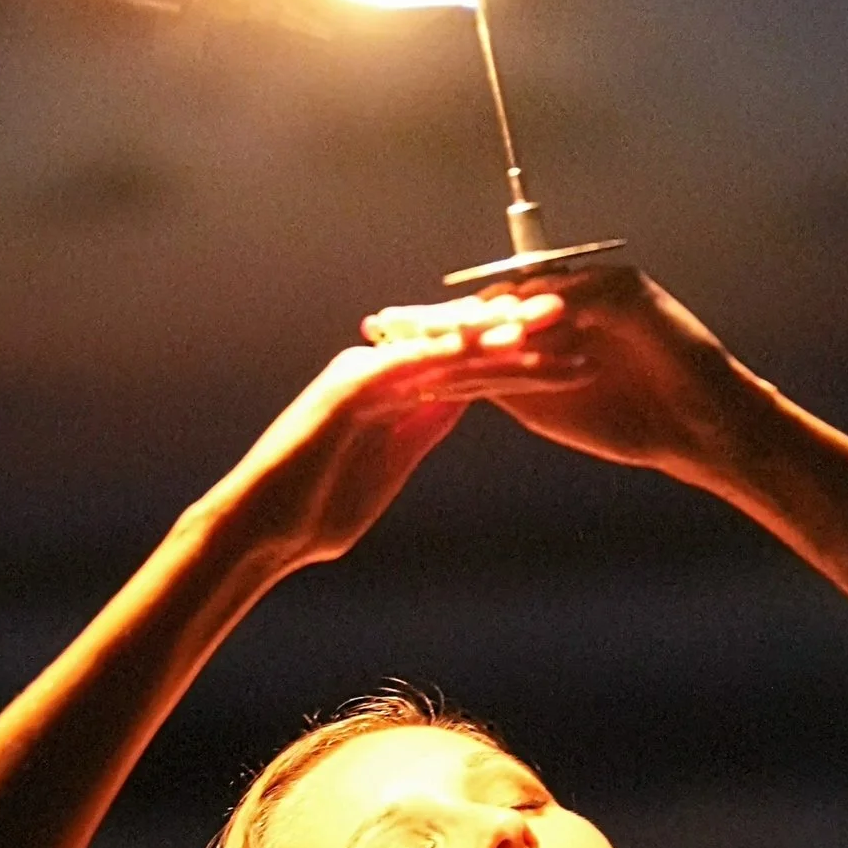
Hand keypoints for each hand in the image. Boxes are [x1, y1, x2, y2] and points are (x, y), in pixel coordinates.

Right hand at [225, 288, 574, 567]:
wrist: (263, 529)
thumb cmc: (318, 510)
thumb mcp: (389, 465)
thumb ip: (422, 427)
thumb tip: (462, 399)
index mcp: (392, 389)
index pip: (469, 369)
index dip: (522, 360)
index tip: (574, 355)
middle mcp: (380, 369)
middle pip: (465, 348)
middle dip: (524, 335)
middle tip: (584, 318)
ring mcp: (365, 374)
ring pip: (446, 349)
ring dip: (503, 337)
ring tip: (557, 326)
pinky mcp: (350, 389)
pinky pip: (411, 365)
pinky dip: (452, 352)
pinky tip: (494, 343)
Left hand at [369, 268, 752, 482]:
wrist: (694, 429)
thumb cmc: (625, 423)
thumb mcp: (542, 402)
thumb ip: (496, 379)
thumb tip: (436, 375)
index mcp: (544, 323)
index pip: (481, 320)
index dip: (433, 329)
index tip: (382, 339)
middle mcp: (564, 297)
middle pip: (493, 300)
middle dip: (442, 314)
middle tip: (390, 323)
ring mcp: (593, 288)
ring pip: (526, 296)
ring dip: (482, 312)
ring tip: (436, 328)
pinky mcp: (624, 288)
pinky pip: (572, 297)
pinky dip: (539, 311)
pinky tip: (504, 325)